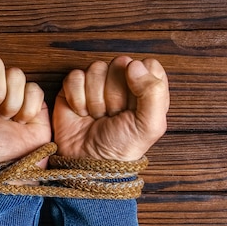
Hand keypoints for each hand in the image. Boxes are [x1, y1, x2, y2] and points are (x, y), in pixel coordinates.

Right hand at [53, 56, 169, 160]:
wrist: (88, 162)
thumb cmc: (121, 146)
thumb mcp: (150, 125)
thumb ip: (153, 92)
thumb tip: (134, 65)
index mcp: (145, 88)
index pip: (147, 65)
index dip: (140, 82)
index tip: (134, 106)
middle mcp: (121, 82)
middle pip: (120, 64)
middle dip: (115, 94)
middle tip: (114, 114)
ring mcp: (95, 83)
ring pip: (96, 69)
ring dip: (95, 99)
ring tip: (97, 116)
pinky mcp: (73, 88)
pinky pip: (75, 77)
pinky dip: (77, 98)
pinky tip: (81, 112)